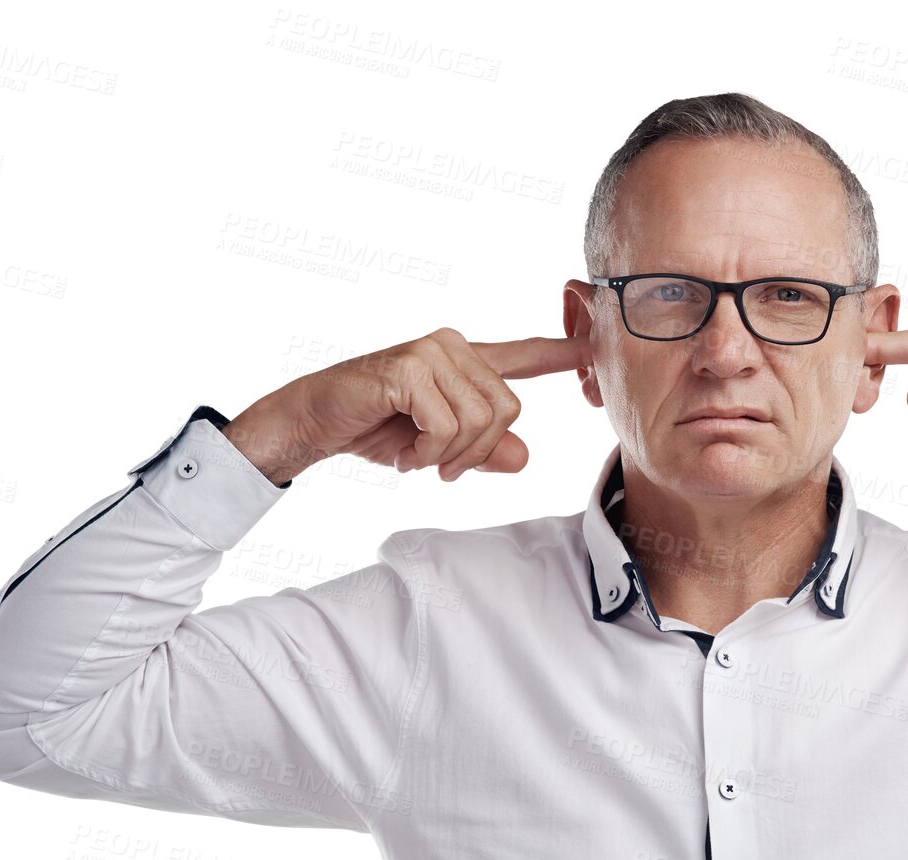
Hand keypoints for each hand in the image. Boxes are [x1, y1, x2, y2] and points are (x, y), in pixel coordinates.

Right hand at [240, 328, 590, 483]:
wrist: (314, 425)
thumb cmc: (375, 430)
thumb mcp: (438, 449)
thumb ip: (483, 451)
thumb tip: (524, 457)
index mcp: (465, 361)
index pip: (522, 355)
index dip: (560, 353)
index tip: (593, 346)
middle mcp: (453, 347)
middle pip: (508, 411)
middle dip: (478, 452)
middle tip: (440, 466)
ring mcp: (431, 352)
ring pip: (481, 421)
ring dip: (449, 456)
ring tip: (417, 456)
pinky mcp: (409, 367)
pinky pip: (448, 426)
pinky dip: (427, 452)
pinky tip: (404, 453)